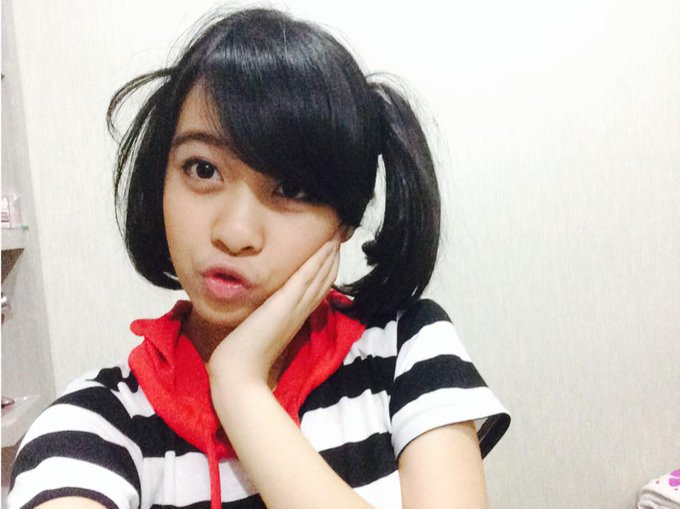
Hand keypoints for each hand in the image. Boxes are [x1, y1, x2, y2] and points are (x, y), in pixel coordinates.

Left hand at [207, 233, 340, 386]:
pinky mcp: (284, 305)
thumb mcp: (261, 331)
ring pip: (320, 277)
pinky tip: (325, 246)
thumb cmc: (244, 357)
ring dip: (330, 255)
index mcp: (296, 318)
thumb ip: (268, 317)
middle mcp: (300, 312)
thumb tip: (267, 307)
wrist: (238, 375)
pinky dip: (317, 262)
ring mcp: (294, 308)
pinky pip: (305, 279)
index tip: (332, 251)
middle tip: (341, 236)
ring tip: (337, 235)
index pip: (318, 289)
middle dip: (333, 258)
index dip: (327, 270)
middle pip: (324, 281)